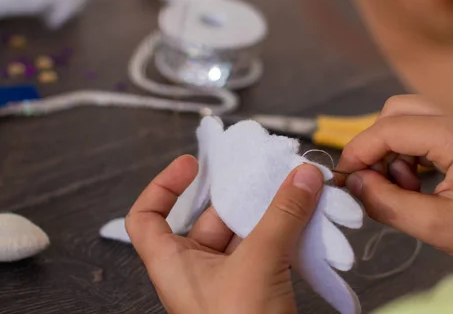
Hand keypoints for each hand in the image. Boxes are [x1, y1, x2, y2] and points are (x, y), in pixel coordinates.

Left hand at [125, 155, 324, 313]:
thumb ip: (281, 216)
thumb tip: (302, 177)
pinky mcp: (257, 287)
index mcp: (173, 264)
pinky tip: (306, 217)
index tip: (191, 165)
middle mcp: (197, 269)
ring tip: (296, 188)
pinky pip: (267, 247)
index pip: (146, 218)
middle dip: (241, 194)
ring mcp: (228, 279)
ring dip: (271, 211)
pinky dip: (285, 230)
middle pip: (212, 216)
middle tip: (267, 171)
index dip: (162, 186)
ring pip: (245, 231)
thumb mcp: (257, 265)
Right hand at [336, 95, 452, 261]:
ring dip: (394, 146)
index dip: (358, 151)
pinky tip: (421, 177)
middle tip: (378, 181)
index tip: (345, 176)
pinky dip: (411, 146)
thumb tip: (353, 184)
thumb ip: (387, 204)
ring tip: (407, 185)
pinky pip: (425, 123)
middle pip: (396, 110)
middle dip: (377, 144)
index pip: (388, 129)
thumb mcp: (437, 226)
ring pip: (409, 114)